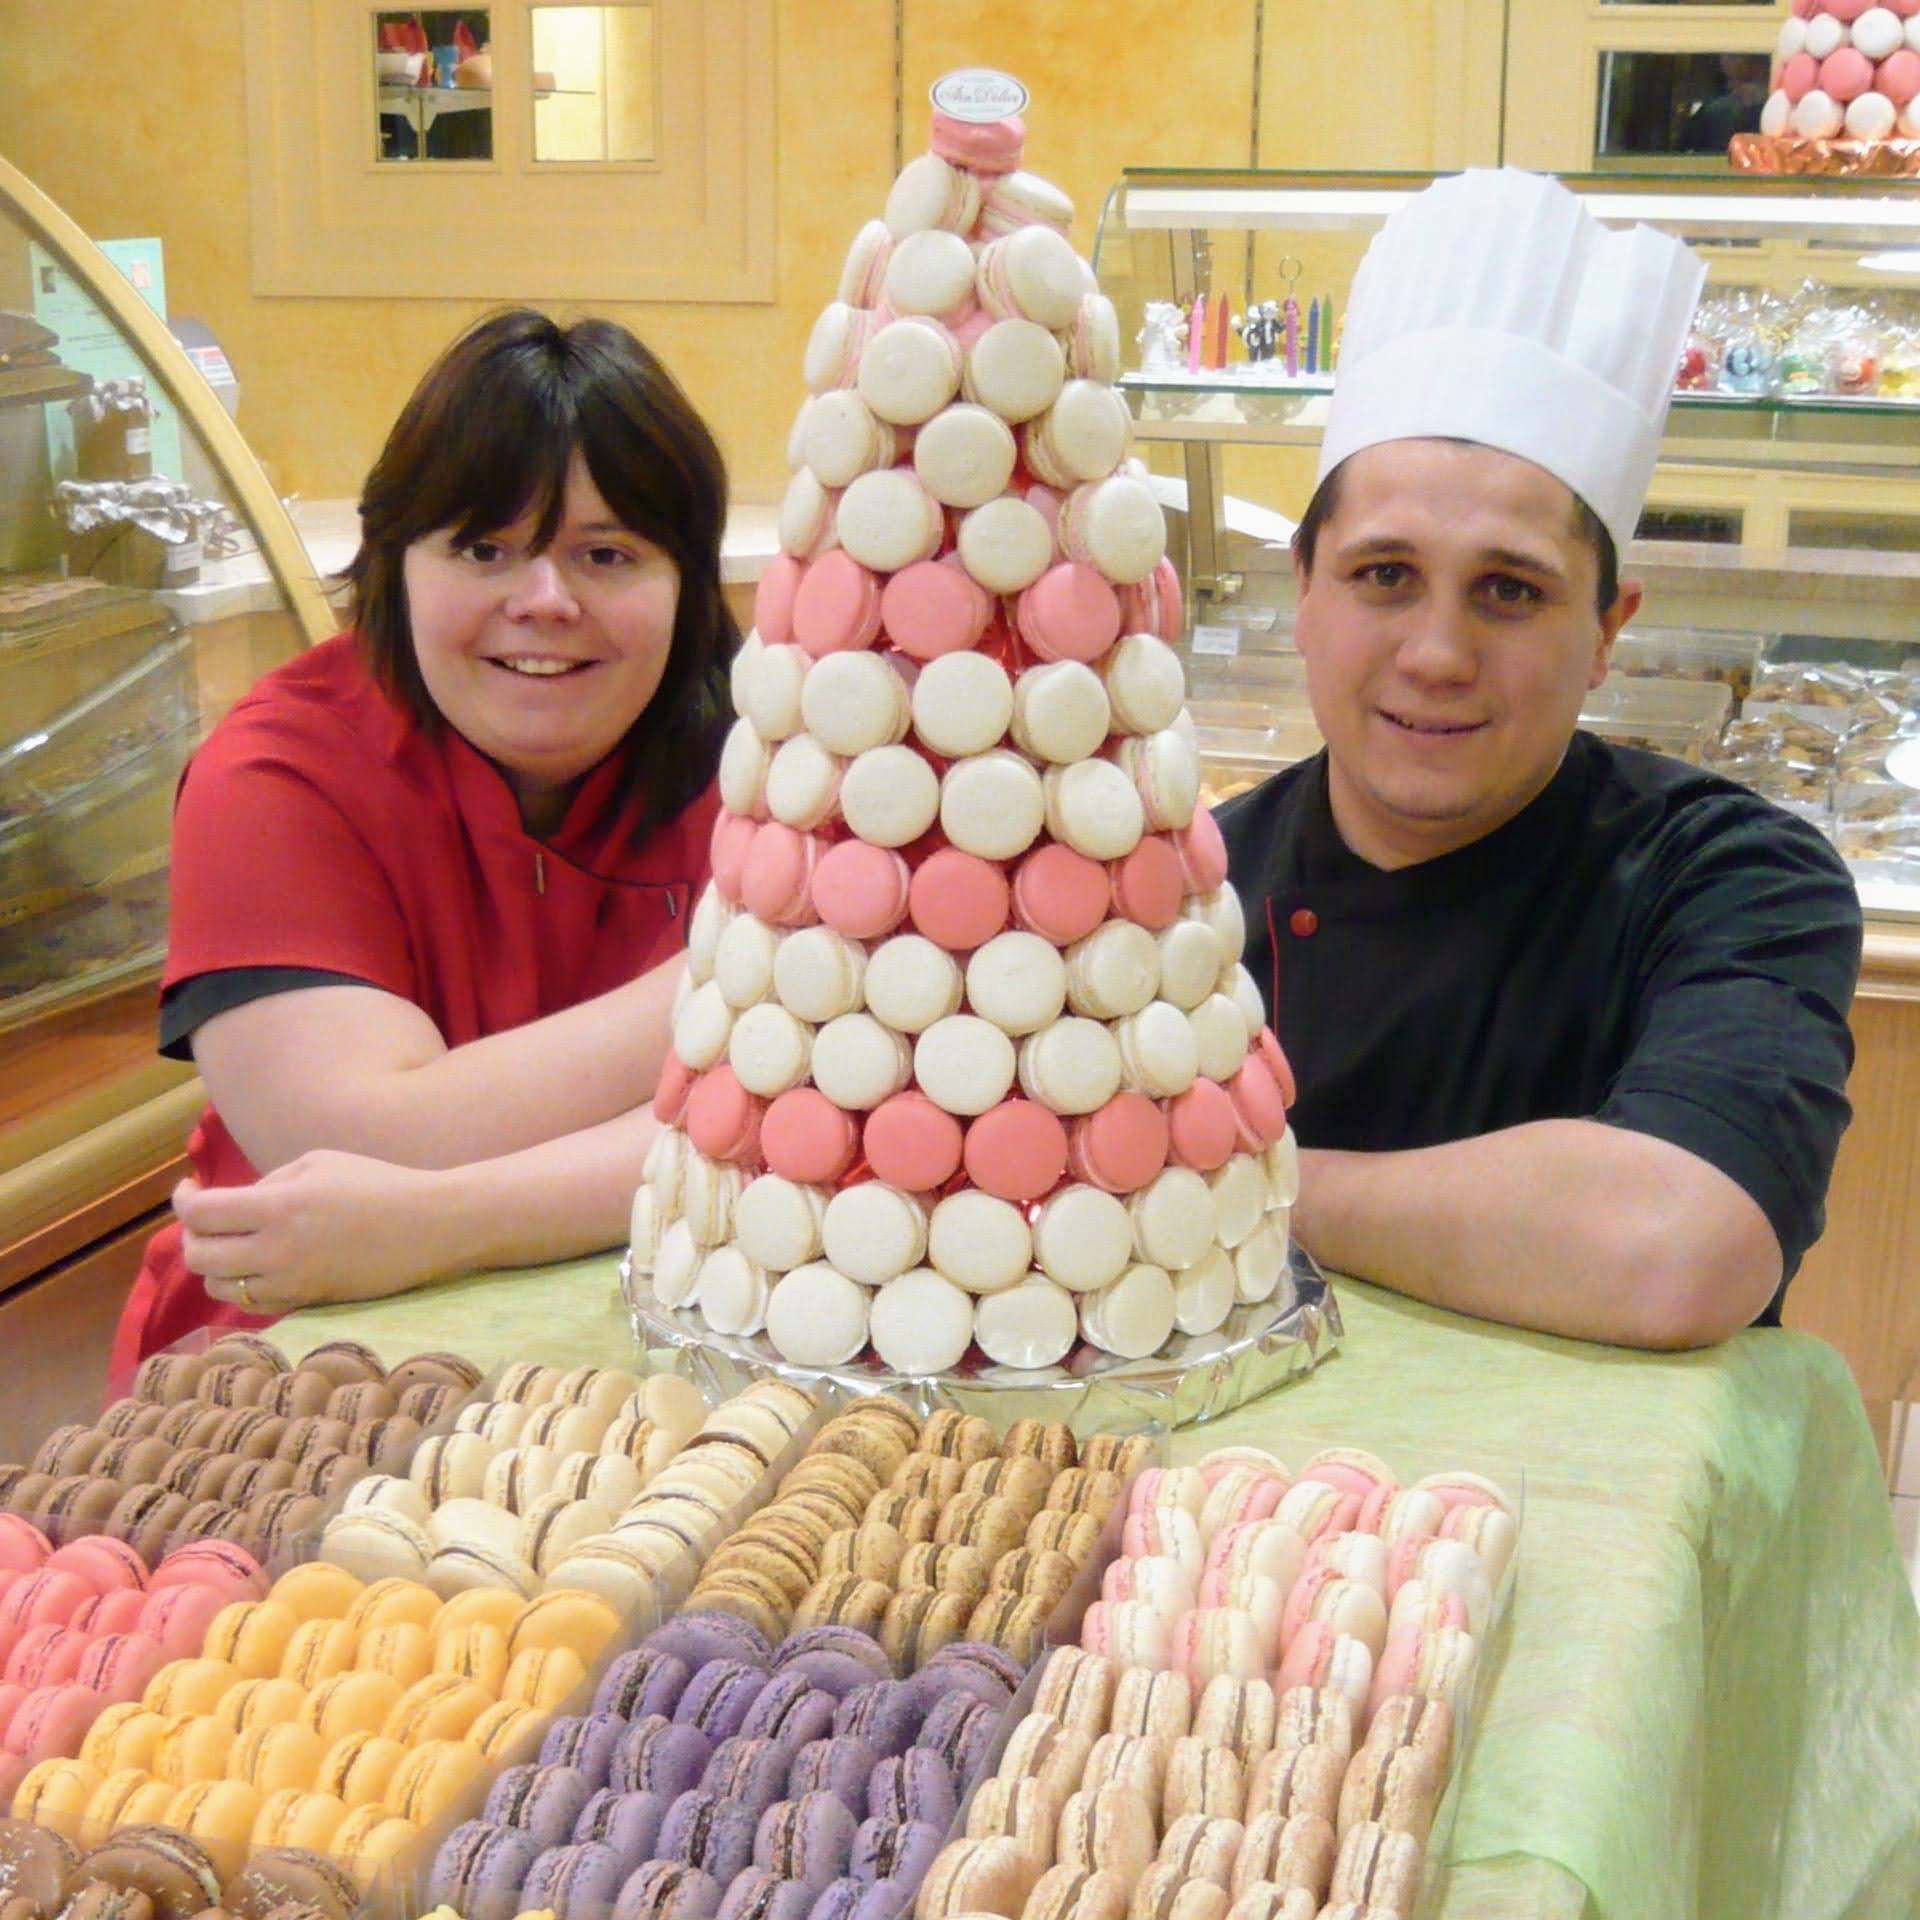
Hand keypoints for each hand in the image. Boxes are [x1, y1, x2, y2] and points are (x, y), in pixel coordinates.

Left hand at [175, 1150, 460, 1315]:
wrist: (428, 1226)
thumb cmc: (377, 1183)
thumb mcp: (317, 1163)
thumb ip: (268, 1183)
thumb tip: (235, 1205)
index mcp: (278, 1206)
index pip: (200, 1213)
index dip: (183, 1199)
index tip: (189, 1189)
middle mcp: (276, 1251)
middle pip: (199, 1255)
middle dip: (192, 1234)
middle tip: (206, 1217)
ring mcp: (290, 1282)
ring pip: (219, 1285)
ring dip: (215, 1262)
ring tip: (231, 1242)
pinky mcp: (305, 1301)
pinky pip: (251, 1301)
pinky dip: (242, 1283)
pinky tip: (256, 1263)